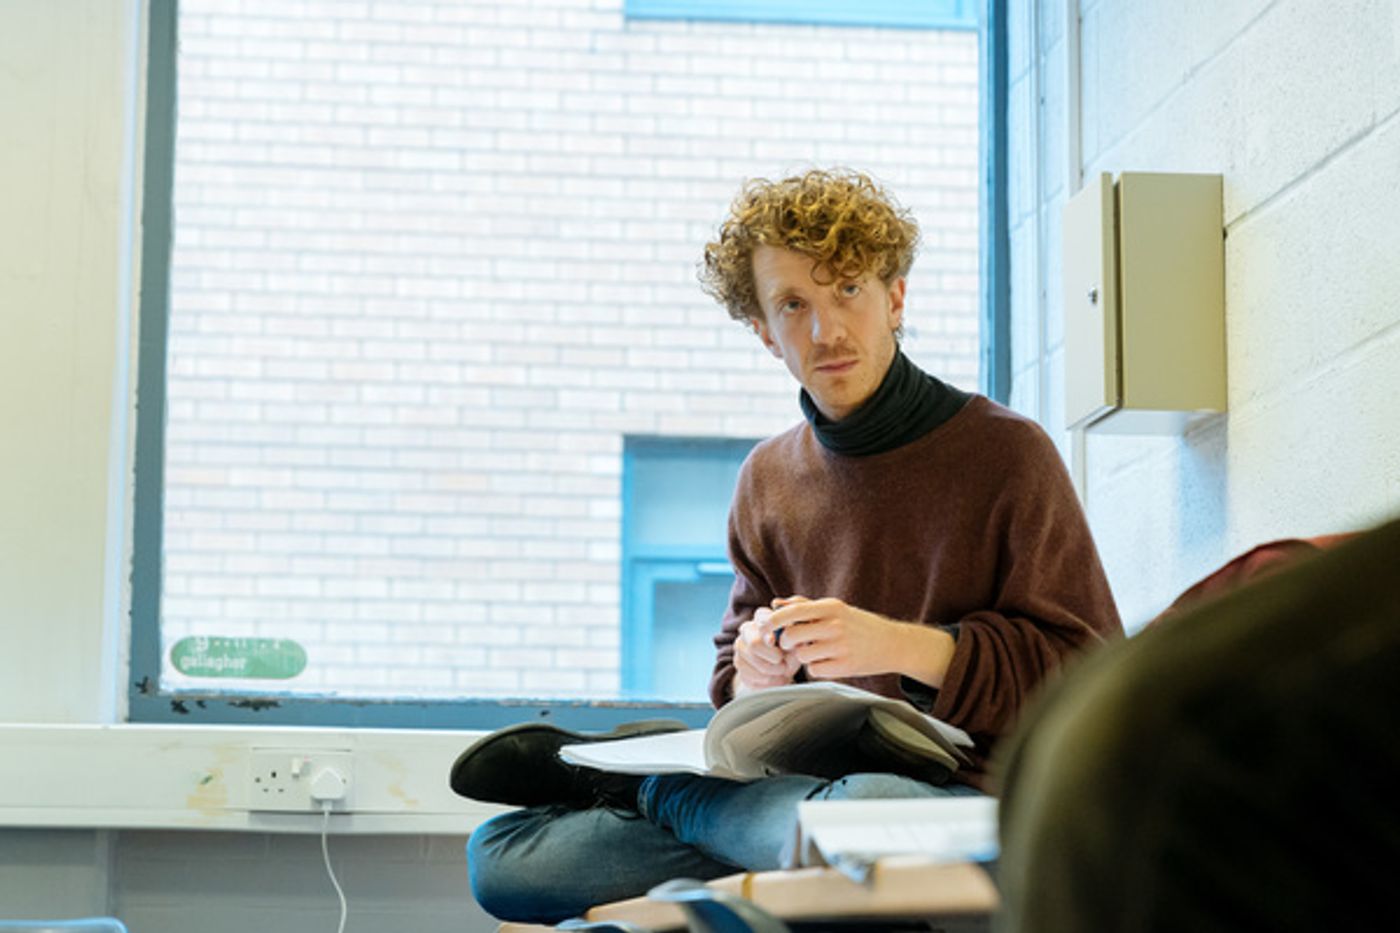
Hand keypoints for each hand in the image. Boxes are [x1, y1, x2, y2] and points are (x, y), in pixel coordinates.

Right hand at [732, 606, 801, 694]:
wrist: (780, 669)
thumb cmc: (790, 652)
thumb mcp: (796, 646)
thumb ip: (794, 642)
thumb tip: (792, 642)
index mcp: (762, 618)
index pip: (761, 619)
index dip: (766, 631)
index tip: (773, 641)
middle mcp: (747, 629)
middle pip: (754, 644)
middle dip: (772, 658)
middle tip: (784, 664)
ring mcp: (740, 646)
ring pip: (754, 663)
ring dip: (772, 671)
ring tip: (781, 671)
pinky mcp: (738, 664)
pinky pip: (751, 676)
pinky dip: (766, 681)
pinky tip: (774, 678)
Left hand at [768, 596, 954, 683]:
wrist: (892, 644)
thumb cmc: (859, 625)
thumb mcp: (835, 609)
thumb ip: (805, 605)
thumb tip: (776, 603)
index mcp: (831, 607)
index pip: (793, 612)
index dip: (773, 621)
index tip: (763, 627)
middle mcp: (835, 625)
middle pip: (791, 636)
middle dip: (787, 642)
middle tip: (795, 643)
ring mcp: (841, 647)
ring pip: (801, 655)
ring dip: (804, 656)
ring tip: (819, 651)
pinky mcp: (845, 667)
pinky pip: (814, 670)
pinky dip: (817, 668)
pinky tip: (829, 662)